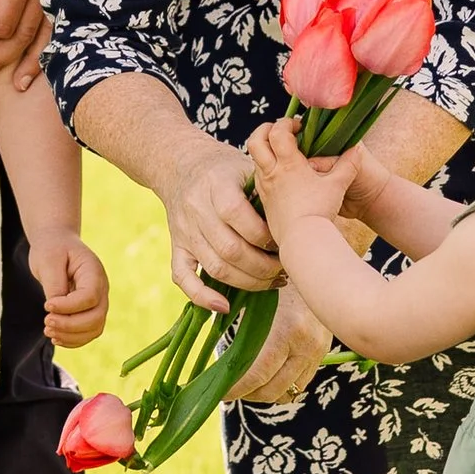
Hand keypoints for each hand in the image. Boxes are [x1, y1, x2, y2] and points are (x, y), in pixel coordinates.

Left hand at [31, 231, 108, 346]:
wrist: (56, 244)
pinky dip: (73, 339)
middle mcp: (101, 288)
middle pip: (96, 317)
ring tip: (48, 331)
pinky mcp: (90, 312)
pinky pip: (88, 333)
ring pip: (94, 329)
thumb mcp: (48, 260)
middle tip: (46, 322)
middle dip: (70, 325)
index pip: (89, 297)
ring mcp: (98, 301)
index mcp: (93, 271)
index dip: (69, 307)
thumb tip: (55, 310)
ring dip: (71, 336)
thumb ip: (54, 285)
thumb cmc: (52, 249)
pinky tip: (55, 337)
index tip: (46, 306)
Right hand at [159, 131, 279, 304]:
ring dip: (247, 282)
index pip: (237, 214)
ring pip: (215, 268)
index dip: (264, 235)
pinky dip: (202, 297)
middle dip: (263, 266)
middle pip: (230, 249)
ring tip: (272, 282)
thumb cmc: (227, 169)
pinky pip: (183, 278)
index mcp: (216, 185)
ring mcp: (185, 231)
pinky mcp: (176, 246)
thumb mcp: (248, 167)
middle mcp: (197, 209)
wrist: (183, 165)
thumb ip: (268, 191)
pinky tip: (225, 307)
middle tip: (286, 268)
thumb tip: (298, 223)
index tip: (286, 240)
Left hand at [225, 285, 334, 408]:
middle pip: (271, 390)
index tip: (218, 392)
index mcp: (287, 330)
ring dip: (263, 393)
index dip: (235, 388)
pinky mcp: (322, 353)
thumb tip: (218, 357)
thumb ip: (241, 328)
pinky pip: (300, 383)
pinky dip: (281, 386)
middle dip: (246, 395)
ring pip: (287, 392)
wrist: (320, 265)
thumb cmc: (279, 277)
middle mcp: (306, 346)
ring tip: (245, 386)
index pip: (258, 374)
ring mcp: (317, 352)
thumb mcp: (257, 298)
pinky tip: (265, 377)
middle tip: (227, 389)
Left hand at [249, 119, 362, 246]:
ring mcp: (264, 186)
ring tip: (281, 152)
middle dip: (265, 130)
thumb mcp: (337, 186)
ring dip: (265, 150)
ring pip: (254, 159)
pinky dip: (265, 169)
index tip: (299, 126)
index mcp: (288, 164)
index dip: (287, 123)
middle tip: (279, 130)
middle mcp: (271, 172)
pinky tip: (279, 174)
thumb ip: (348, 165)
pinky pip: (258, 177)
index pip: (278, 132)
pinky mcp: (264, 200)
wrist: (303, 240)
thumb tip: (358, 149)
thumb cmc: (320, 211)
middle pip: (255, 140)